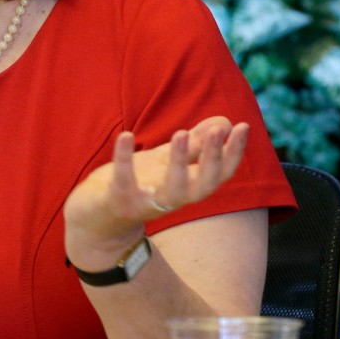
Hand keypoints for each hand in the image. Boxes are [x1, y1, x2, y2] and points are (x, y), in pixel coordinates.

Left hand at [64, 116, 248, 265]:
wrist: (96, 217)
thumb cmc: (137, 185)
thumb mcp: (167, 161)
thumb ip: (194, 144)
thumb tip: (224, 121)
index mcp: (186, 187)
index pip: (220, 174)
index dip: (234, 153)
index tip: (243, 126)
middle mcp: (172, 200)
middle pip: (203, 186)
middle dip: (213, 159)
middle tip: (218, 131)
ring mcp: (146, 204)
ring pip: (171, 191)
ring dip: (179, 162)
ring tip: (180, 132)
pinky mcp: (118, 202)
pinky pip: (123, 182)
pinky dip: (124, 159)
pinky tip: (126, 135)